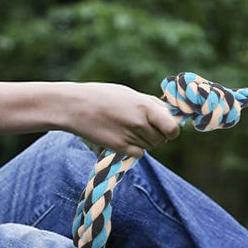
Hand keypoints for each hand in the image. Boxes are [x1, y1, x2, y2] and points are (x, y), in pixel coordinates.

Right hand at [62, 83, 180, 156]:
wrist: (74, 106)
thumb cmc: (103, 96)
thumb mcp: (131, 94)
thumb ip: (152, 105)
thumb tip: (170, 114)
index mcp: (146, 106)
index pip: (173, 129)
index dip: (172, 130)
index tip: (167, 127)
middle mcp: (140, 123)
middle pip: (163, 140)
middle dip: (158, 135)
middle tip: (144, 126)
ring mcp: (130, 137)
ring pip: (151, 146)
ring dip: (146, 141)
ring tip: (129, 127)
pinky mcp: (119, 148)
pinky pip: (140, 154)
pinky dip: (136, 149)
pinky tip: (124, 137)